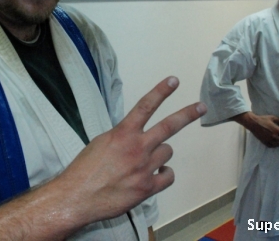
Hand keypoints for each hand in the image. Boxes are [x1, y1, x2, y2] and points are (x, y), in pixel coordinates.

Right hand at [0, 76, 205, 240]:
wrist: (78, 196)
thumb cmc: (84, 170)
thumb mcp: (101, 143)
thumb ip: (122, 137)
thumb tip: (134, 136)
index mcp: (123, 133)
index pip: (145, 106)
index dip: (161, 91)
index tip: (174, 81)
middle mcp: (137, 147)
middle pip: (169, 126)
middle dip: (187, 114)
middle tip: (200, 106)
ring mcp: (145, 167)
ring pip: (167, 152)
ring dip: (160, 154)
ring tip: (145, 161)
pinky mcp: (148, 187)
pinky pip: (168, 176)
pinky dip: (164, 175)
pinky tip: (155, 176)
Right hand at [234, 112, 278, 147]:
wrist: (253, 123)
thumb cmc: (263, 119)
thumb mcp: (272, 117)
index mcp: (276, 130)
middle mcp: (274, 136)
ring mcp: (269, 140)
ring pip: (278, 145)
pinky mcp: (265, 142)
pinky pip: (271, 146)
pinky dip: (274, 146)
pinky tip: (276, 144)